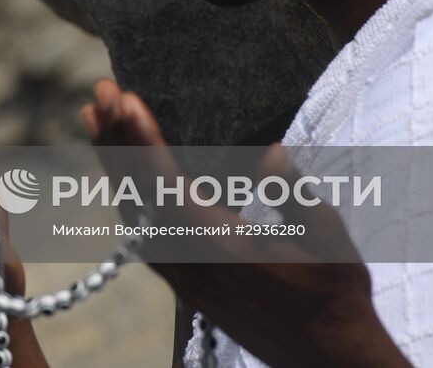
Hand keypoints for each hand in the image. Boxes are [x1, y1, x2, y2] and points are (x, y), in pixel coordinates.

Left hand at [81, 79, 410, 367]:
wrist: (328, 360)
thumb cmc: (336, 294)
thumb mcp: (327, 237)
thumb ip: (293, 192)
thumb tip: (269, 153)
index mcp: (223, 245)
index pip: (167, 184)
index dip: (143, 140)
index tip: (126, 100)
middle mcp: (192, 262)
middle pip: (138, 192)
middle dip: (116, 138)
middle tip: (100, 91)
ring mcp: (185, 277)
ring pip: (134, 212)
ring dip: (115, 164)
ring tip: (97, 119)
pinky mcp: (187, 286)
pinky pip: (142, 234)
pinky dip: (127, 196)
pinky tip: (120, 175)